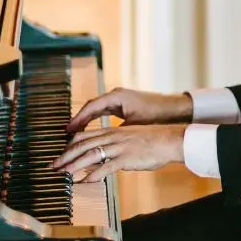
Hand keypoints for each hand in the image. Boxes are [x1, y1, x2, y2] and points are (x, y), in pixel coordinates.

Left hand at [53, 124, 186, 182]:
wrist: (169, 141)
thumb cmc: (152, 142)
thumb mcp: (129, 139)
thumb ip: (114, 147)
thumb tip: (103, 158)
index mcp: (112, 131)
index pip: (84, 136)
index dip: (68, 145)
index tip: (59, 155)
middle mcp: (112, 137)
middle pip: (82, 144)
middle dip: (65, 156)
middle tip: (53, 167)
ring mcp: (119, 147)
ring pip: (90, 154)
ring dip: (74, 166)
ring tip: (63, 175)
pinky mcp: (126, 158)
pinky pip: (105, 167)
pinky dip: (92, 176)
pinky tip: (85, 183)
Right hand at [68, 88, 192, 133]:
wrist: (174, 110)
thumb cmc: (156, 116)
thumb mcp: (134, 126)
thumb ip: (117, 133)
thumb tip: (102, 145)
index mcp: (117, 97)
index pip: (92, 107)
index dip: (79, 119)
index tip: (69, 129)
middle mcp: (116, 95)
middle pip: (91, 107)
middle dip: (79, 120)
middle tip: (67, 133)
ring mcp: (119, 99)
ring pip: (97, 109)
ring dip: (86, 120)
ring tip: (75, 133)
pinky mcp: (123, 105)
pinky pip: (104, 111)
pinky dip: (96, 120)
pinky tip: (91, 131)